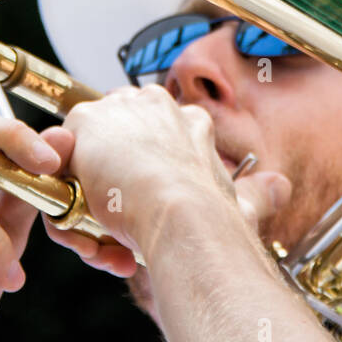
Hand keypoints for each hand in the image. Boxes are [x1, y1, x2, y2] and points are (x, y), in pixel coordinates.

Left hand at [45, 85, 292, 263]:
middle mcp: (154, 104)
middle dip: (109, 184)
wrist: (184, 217)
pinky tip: (84, 225)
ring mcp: (118, 110)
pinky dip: (64, 195)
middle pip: (114, 142)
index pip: (150, 134)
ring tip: (108, 237)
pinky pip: (61, 160)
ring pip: (87, 156)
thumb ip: (259, 194)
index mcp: (189, 119)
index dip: (140, 172)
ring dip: (89, 201)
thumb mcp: (242, 204)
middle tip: (119, 226)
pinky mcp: (84, 123)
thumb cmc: (214, 219)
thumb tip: (281, 188)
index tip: (141, 204)